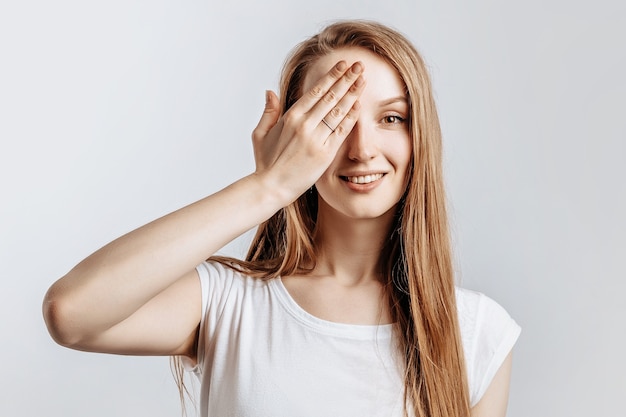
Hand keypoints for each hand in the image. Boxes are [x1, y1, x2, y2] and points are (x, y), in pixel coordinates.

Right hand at [251, 61, 364, 203]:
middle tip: (359, 65)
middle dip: (346, 79)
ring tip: (362, 80)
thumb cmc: (266, 163)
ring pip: (338, 111)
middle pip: (331, 96)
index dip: (331, 76)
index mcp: (290, 117)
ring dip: (352, 93)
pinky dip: (351, 117)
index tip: (342, 65)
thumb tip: (270, 92)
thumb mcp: (261, 134)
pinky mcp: (325, 153)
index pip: (316, 91)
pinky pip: (341, 131)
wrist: (271, 187)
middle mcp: (304, 124)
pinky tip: (359, 105)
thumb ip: (269, 112)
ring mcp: (315, 139)